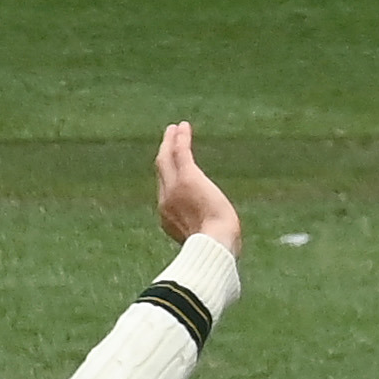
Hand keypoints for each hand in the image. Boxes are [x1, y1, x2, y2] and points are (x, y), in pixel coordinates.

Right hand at [155, 121, 241, 250]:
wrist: (214, 245)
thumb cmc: (216, 251)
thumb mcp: (205, 244)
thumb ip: (203, 236)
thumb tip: (216, 241)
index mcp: (168, 219)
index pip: (165, 193)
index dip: (167, 178)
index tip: (172, 170)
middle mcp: (165, 201)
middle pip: (161, 171)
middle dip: (164, 155)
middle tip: (168, 140)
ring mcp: (174, 187)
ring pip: (167, 158)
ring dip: (171, 141)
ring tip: (175, 129)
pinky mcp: (188, 176)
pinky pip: (180, 151)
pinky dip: (181, 138)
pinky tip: (183, 127)